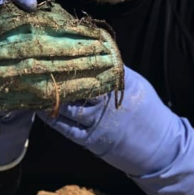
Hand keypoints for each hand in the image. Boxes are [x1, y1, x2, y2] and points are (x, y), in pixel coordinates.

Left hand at [38, 66, 193, 194]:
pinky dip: (52, 118)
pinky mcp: (92, 140)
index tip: (55, 47)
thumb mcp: (134, 84)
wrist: (161, 147)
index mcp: (118, 82)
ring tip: (32, 85)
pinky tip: (40, 109)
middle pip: (74, 83)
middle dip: (55, 75)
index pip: (91, 64)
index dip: (72, 57)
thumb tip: (92, 54)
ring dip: (48, 96)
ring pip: (66, 105)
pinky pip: (66, 128)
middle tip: (35, 64)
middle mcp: (106, 100)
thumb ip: (112, 72)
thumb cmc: (147, 112)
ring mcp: (98, 121)